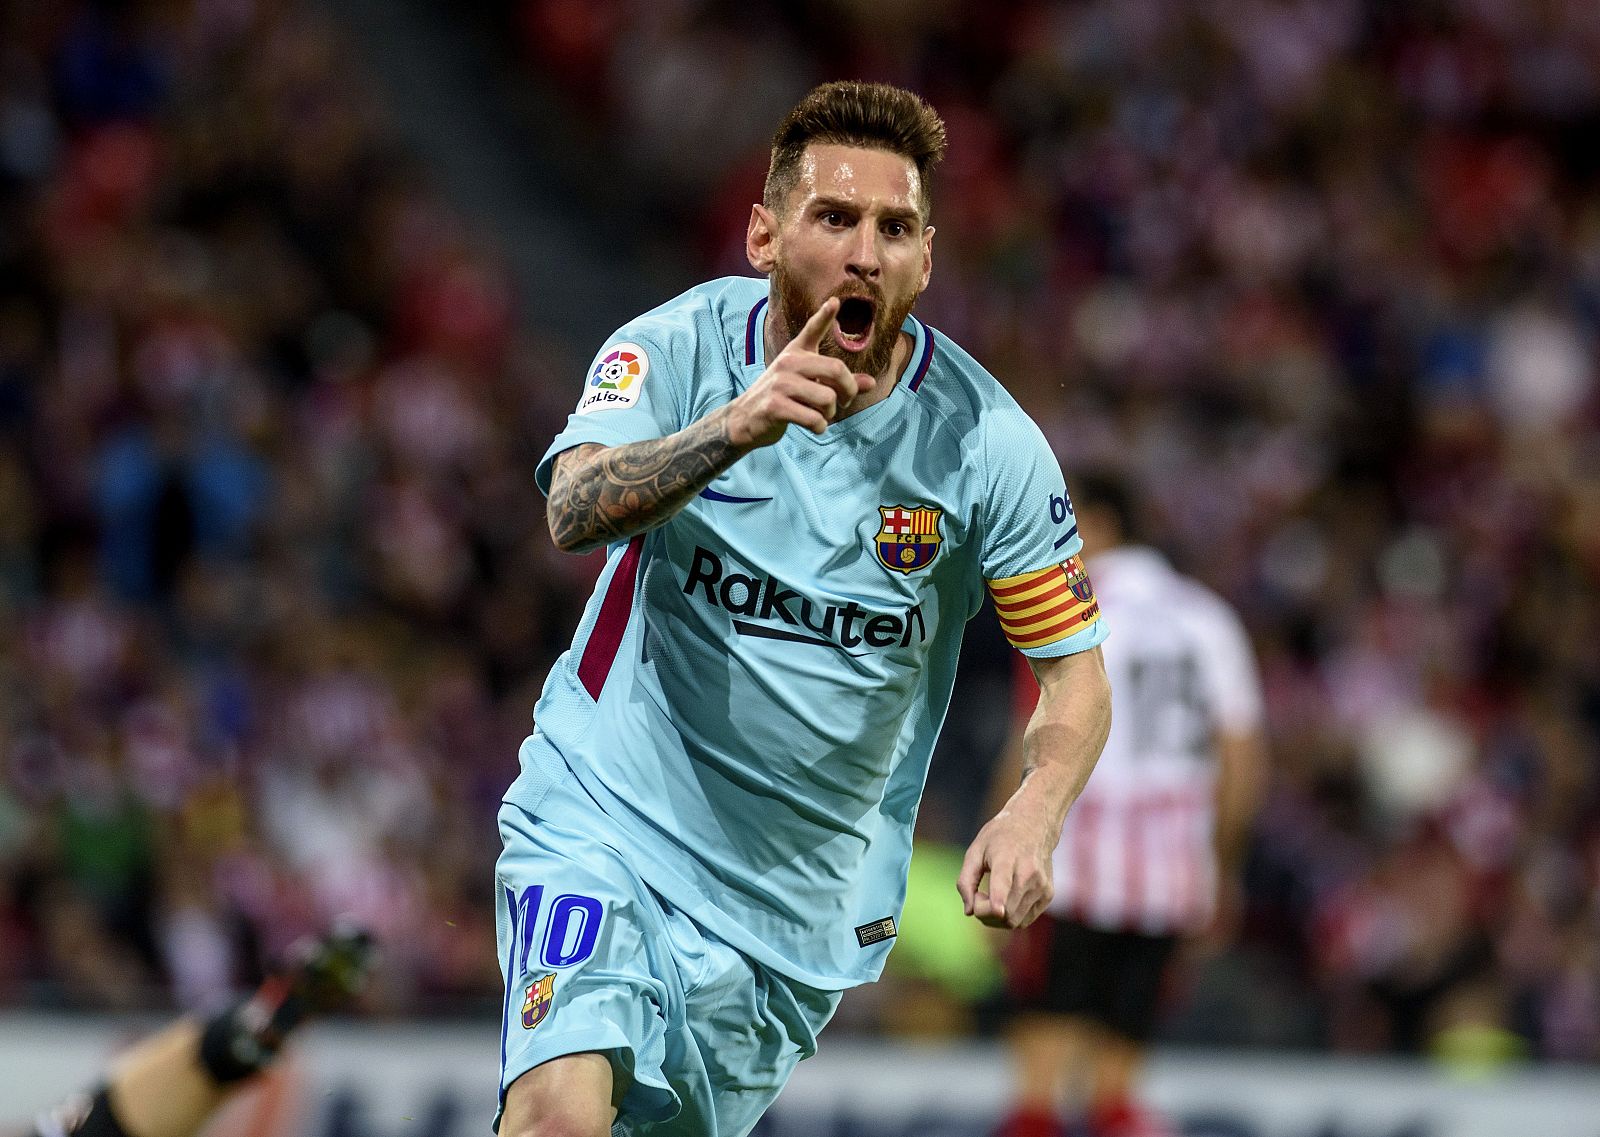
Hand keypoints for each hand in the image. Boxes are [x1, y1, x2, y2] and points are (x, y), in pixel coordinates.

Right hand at [726, 297, 874, 448]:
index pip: (812, 330)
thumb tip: (872, 383)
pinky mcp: (775, 406)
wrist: (744, 419)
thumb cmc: (783, 399)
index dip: (824, 316)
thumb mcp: (809, 386)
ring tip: (821, 416)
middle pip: (836, 370)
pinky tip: (814, 426)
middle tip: (844, 401)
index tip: (835, 301)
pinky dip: (820, 427)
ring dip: (830, 414)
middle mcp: (788, 363)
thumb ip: (839, 384)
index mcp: (796, 353)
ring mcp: (780, 384)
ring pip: (827, 399)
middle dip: (848, 391)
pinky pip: (814, 419)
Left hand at [956, 809, 1056, 928]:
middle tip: (979, 895)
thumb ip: (966, 881)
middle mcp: (1028, 874)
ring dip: (996, 917)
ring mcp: (1041, 886)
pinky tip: (1005, 899)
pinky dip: (1009, 917)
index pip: (1004, 882)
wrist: (1035, 824)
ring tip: (991, 895)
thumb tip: (969, 912)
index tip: (997, 910)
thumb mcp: (975, 850)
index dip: (999, 900)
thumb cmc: (1000, 837)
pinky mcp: (1047, 895)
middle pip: (1005, 912)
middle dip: (984, 913)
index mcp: (1007, 858)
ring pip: (1014, 921)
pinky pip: (1024, 921)